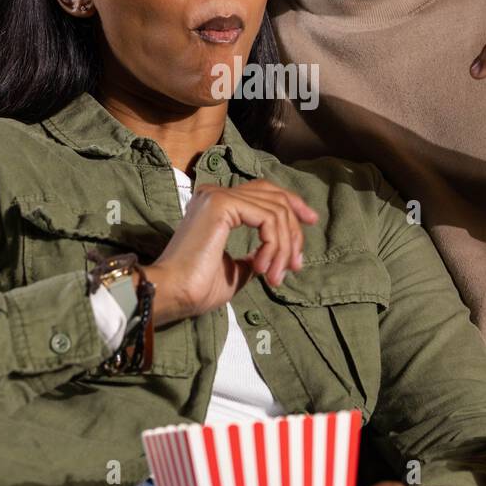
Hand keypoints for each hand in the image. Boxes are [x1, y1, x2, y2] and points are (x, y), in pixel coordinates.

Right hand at [146, 179, 318, 325]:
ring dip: (284, 246)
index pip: (264, 191)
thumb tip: (274, 255)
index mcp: (216, 204)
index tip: (311, 222)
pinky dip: (274, 244)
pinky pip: (267, 219)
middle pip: (274, 198)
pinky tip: (266, 268)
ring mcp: (218, 196)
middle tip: (297, 264)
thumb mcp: (237, 270)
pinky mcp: (222, 205)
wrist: (174, 294)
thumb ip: (255, 256)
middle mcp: (216, 193)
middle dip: (294, 230)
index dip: (292, 203)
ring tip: (277, 275)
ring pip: (275, 210)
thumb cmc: (197, 288)